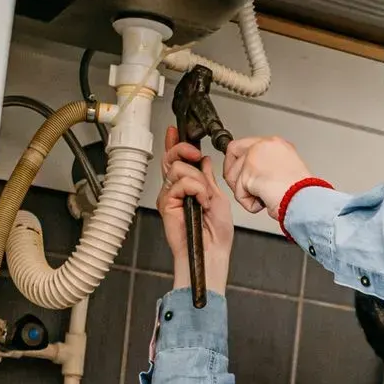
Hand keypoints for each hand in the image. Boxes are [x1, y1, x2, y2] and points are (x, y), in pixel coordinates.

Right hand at [157, 125, 232, 294]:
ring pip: (178, 169)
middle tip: (196, 154)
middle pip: (171, 159)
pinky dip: (195, 190)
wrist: (212, 252)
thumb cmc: (216, 233)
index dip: (174, 144)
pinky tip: (201, 203)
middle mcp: (176, 190)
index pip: (177, 161)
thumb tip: (204, 161)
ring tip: (205, 199)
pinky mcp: (166, 204)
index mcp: (189, 187)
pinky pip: (180, 183)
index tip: (174, 131)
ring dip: (197, 181)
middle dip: (184, 151)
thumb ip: (207, 178)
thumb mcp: (217, 197)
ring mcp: (170, 196)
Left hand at [222, 135, 313, 217]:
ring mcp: (254, 158)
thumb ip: (270, 165)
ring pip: (233, 175)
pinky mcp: (248, 174)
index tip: (240, 170)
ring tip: (263, 197)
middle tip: (242, 188)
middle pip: (233, 151)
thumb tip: (257, 173)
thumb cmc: (302, 192)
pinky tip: (264, 202)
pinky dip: (249, 203)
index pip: (247, 144)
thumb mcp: (288, 170)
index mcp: (276, 143)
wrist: (305, 200)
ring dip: (244, 192)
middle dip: (233, 173)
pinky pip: (239, 193)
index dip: (240, 159)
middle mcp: (264, 145)